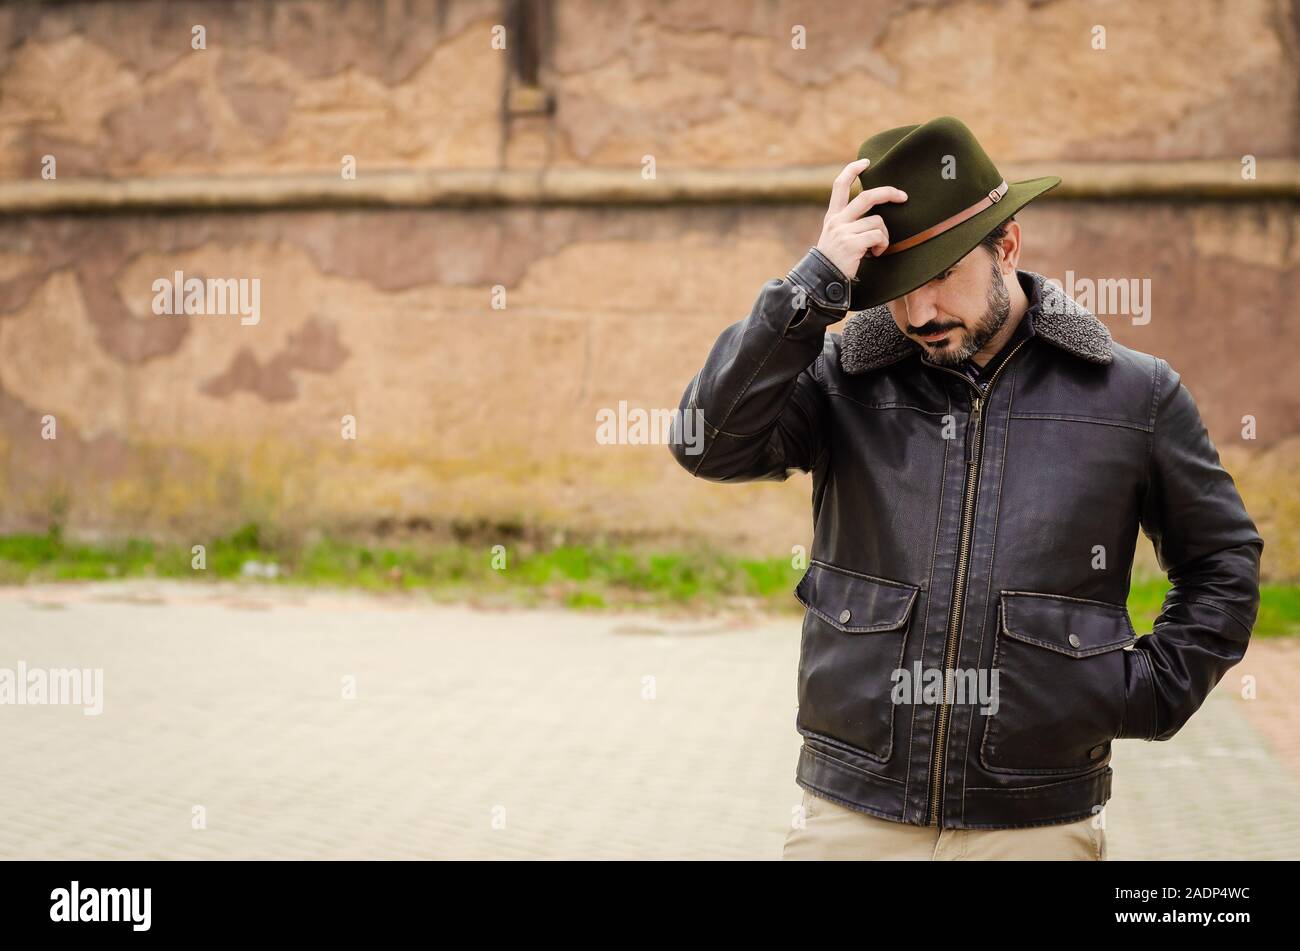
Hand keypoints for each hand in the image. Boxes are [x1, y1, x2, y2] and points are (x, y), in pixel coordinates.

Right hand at [815, 158, 907, 279]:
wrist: (821, 282)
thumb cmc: (834, 262)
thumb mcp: (835, 237)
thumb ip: (849, 224)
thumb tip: (876, 217)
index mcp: (833, 217)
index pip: (839, 185)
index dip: (852, 170)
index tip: (866, 162)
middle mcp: (837, 221)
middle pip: (867, 197)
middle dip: (888, 193)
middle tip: (903, 197)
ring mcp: (844, 232)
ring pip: (878, 222)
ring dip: (884, 236)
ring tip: (877, 249)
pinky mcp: (852, 244)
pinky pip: (878, 236)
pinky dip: (882, 246)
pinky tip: (875, 254)